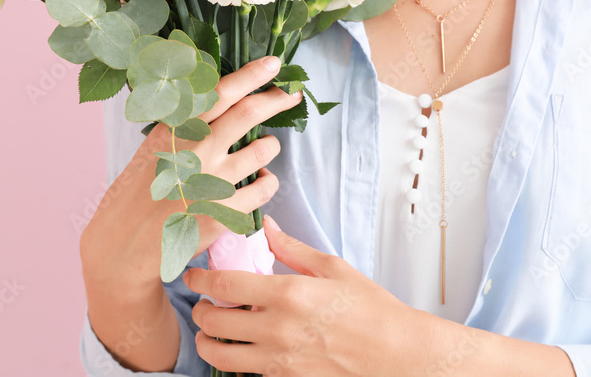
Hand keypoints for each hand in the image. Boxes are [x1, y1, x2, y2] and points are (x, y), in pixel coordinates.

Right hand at [80, 56, 302, 289]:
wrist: (127, 242)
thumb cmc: (139, 191)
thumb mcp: (155, 148)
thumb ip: (186, 126)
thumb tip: (223, 102)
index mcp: (176, 128)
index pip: (220, 92)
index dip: (251, 75)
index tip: (272, 63)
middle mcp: (197, 149)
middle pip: (249, 113)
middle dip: (277, 99)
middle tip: (291, 93)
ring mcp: (213, 181)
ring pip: (263, 150)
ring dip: (269, 146)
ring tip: (263, 148)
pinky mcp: (226, 211)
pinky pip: (266, 187)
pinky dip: (268, 181)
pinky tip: (258, 182)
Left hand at [183, 215, 431, 375]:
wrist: (398, 354)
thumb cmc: (370, 310)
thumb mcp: (332, 268)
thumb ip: (292, 248)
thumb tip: (265, 228)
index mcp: (289, 295)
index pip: (225, 286)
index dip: (199, 279)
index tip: (193, 275)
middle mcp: (279, 330)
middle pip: (213, 324)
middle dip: (200, 311)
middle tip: (205, 302)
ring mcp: (281, 360)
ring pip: (220, 356)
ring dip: (208, 341)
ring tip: (213, 330)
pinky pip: (246, 372)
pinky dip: (236, 361)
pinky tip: (245, 348)